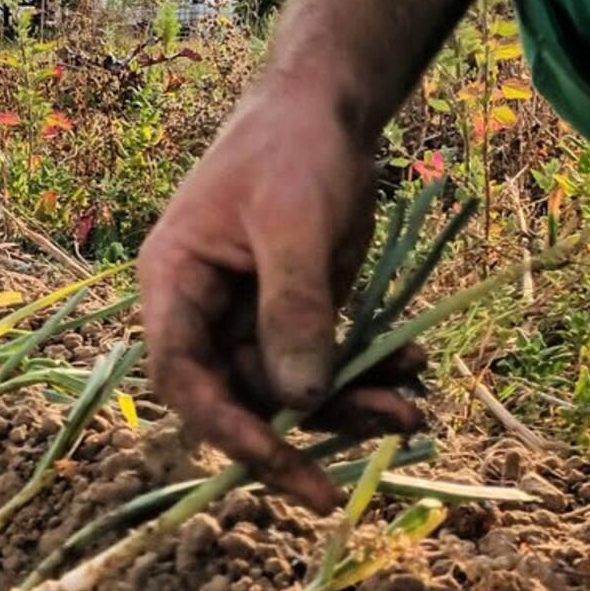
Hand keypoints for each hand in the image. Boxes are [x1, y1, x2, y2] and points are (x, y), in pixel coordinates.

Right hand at [138, 83, 424, 511]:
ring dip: (348, 407)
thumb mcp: (294, 223)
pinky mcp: (297, 313)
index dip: (223, 427)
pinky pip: (325, 364)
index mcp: (175, 284)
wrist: (328, 109)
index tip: (278, 463)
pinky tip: (413, 365)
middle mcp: (203, 310)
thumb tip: (299, 399)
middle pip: (237, 396)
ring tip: (414, 411)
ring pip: (289, 390)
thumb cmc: (291, 150)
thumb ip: (293, 308)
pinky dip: (368, 375)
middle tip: (348, 482)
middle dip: (300, 432)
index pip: (182, 375)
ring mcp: (250, 316)